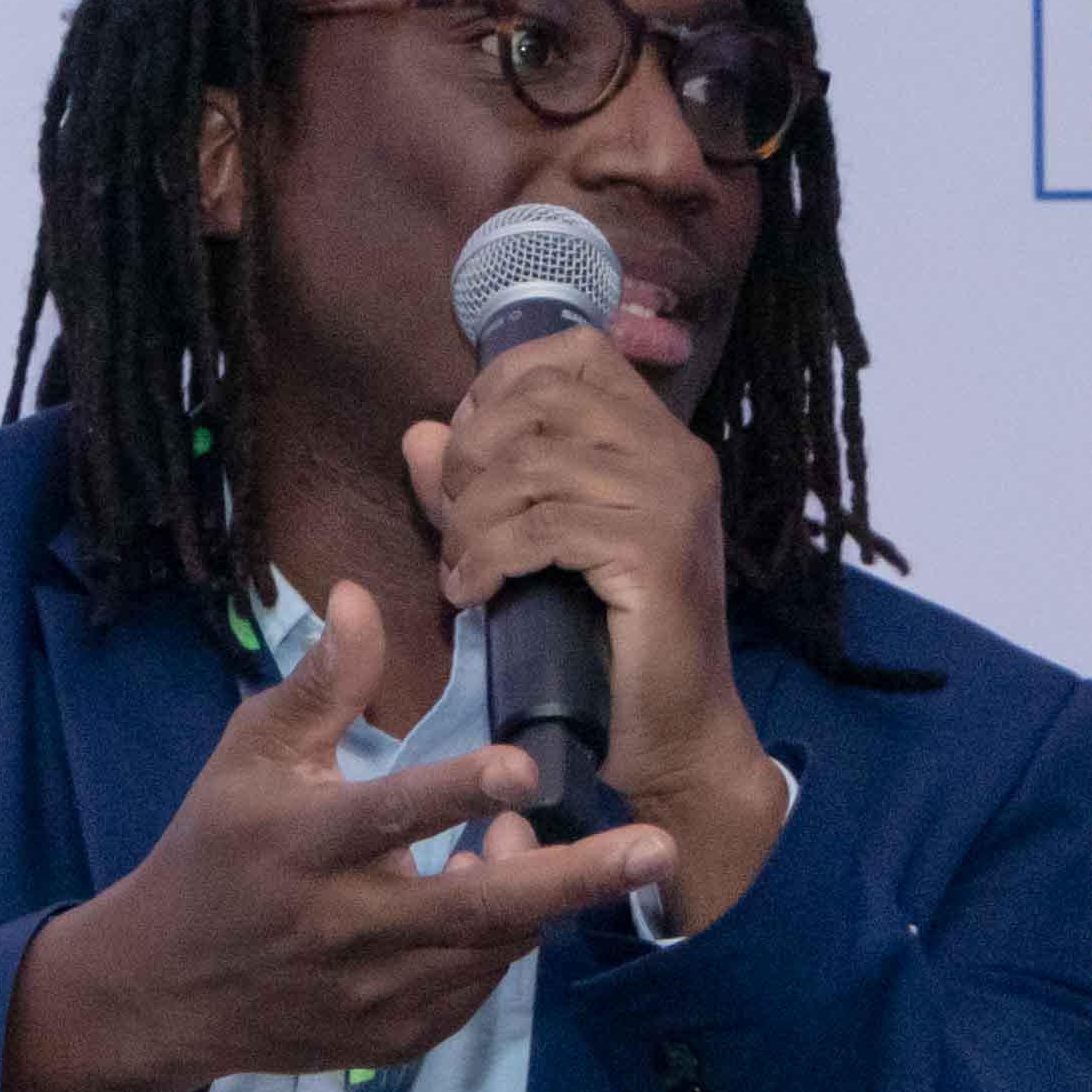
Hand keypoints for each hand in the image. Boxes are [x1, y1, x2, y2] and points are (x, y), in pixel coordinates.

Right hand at [0, 579, 676, 1091]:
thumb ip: (318, 685)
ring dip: (537, 897)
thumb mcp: (248, 757)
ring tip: (538, 842)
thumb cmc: (215, 850)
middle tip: (658, 848)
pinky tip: (499, 904)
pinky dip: (502, 945)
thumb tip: (361, 597)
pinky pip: (475, 990)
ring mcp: (371, 992)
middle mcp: (343, 926)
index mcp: (303, 845)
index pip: (390, 817)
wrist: (162, 991)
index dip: (458, 794)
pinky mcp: (390, 1038)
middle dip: (572, 878)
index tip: (525, 770)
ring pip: (490, 950)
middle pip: (474, 909)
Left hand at [402, 326, 791, 929]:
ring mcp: (670, 499)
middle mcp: (674, 455)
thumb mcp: (528, 551)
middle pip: (542, 396)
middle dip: (472, 452)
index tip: (464, 457)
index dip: (499, 387)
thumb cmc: (603, 647)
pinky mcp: (653, 551)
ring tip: (459, 571)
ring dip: (470, 519)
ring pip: (531, 465)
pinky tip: (471, 594)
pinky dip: (487, 557)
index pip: (574, 353)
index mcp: (656, 440)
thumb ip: (476, 489)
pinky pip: (541, 527)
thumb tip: (417, 432)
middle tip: (454, 520)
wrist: (670, 737)